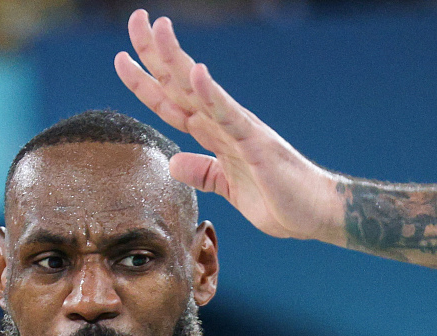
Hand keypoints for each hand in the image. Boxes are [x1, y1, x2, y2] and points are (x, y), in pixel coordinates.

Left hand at [115, 10, 345, 243]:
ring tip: (158, 30)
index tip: (121, 58)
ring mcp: (239, 129)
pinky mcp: (256, 142)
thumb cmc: (278, 200)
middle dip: (154, 53)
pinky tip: (197, 72)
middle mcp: (223, 123)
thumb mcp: (228, 187)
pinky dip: (211, 93)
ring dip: (177, 59)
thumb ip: (203, 172)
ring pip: (199, 89)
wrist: (315, 214)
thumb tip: (174, 161)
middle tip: (135, 18)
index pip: (171, 102)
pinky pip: (229, 114)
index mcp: (214, 134)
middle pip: (180, 84)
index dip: (145, 82)